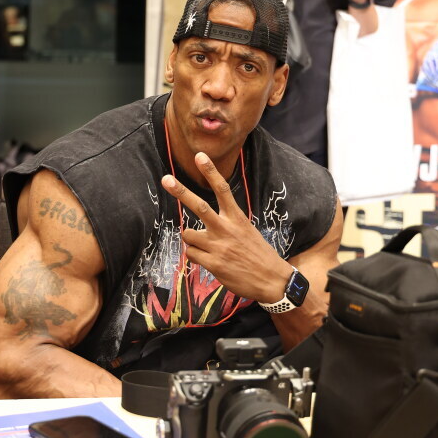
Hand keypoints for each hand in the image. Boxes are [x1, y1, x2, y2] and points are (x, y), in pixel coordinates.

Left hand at [160, 153, 293, 303]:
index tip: (199, 156)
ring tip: (206, 247)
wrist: (271, 281)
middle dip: (181, 192)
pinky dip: (196, 256)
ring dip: (192, 240)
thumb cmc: (258, 254)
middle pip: (199, 206)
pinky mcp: (213, 264)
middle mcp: (226, 229)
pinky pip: (192, 254)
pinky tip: (210, 261)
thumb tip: (203, 226)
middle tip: (166, 179)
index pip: (222, 190)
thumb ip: (227, 224)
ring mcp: (218, 246)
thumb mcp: (247, 231)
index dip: (210, 172)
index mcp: (237, 218)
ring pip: (188, 234)